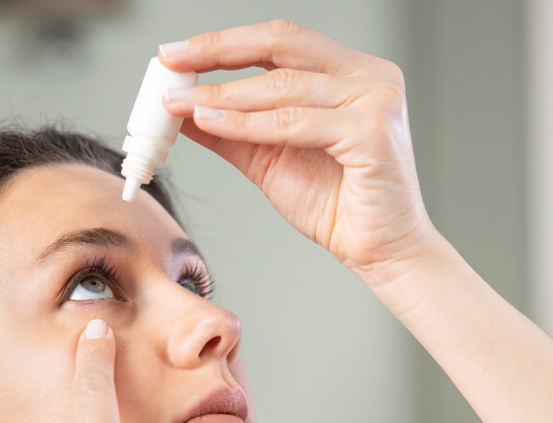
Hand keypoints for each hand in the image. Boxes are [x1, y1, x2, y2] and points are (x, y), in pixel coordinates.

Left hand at [160, 19, 437, 274]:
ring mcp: (375, 100)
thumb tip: (182, 107)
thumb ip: (231, 128)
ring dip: (224, 95)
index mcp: (350, 73)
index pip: (280, 41)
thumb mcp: (269, 157)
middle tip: (172, 64)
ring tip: (182, 103)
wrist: (380, 252)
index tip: (177, 55)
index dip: (224, 43)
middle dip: (219, 50)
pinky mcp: (373, 133)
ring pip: (283, 87)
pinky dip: (247, 123)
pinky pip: (294, 123)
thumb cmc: (338, 205)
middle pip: (283, 44)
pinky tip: (212, 123)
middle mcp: (368, 76)